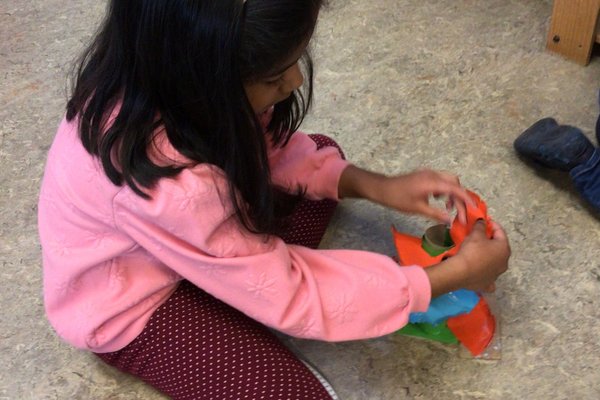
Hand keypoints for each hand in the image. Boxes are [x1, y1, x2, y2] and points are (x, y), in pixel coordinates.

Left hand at [338, 166, 473, 223]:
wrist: (382, 188)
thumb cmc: (397, 199)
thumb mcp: (418, 209)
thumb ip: (436, 214)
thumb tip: (450, 220)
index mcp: (432, 182)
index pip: (455, 189)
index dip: (466, 199)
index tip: (474, 208)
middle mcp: (432, 174)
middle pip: (455, 183)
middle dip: (460, 197)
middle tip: (461, 213)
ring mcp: (428, 173)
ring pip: (448, 181)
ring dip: (452, 193)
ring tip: (449, 208)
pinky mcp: (424, 175)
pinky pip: (440, 180)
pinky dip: (444, 190)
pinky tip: (439, 200)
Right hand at [425, 221, 510, 296]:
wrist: (461, 272)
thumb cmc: (472, 251)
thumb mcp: (476, 234)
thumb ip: (480, 226)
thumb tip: (482, 221)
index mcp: (504, 248)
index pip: (500, 232)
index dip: (492, 225)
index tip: (485, 221)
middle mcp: (504, 262)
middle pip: (499, 247)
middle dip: (491, 241)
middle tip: (481, 235)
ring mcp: (497, 274)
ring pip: (495, 262)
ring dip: (489, 256)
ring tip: (478, 251)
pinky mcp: (488, 283)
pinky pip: (489, 276)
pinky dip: (486, 273)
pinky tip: (481, 272)